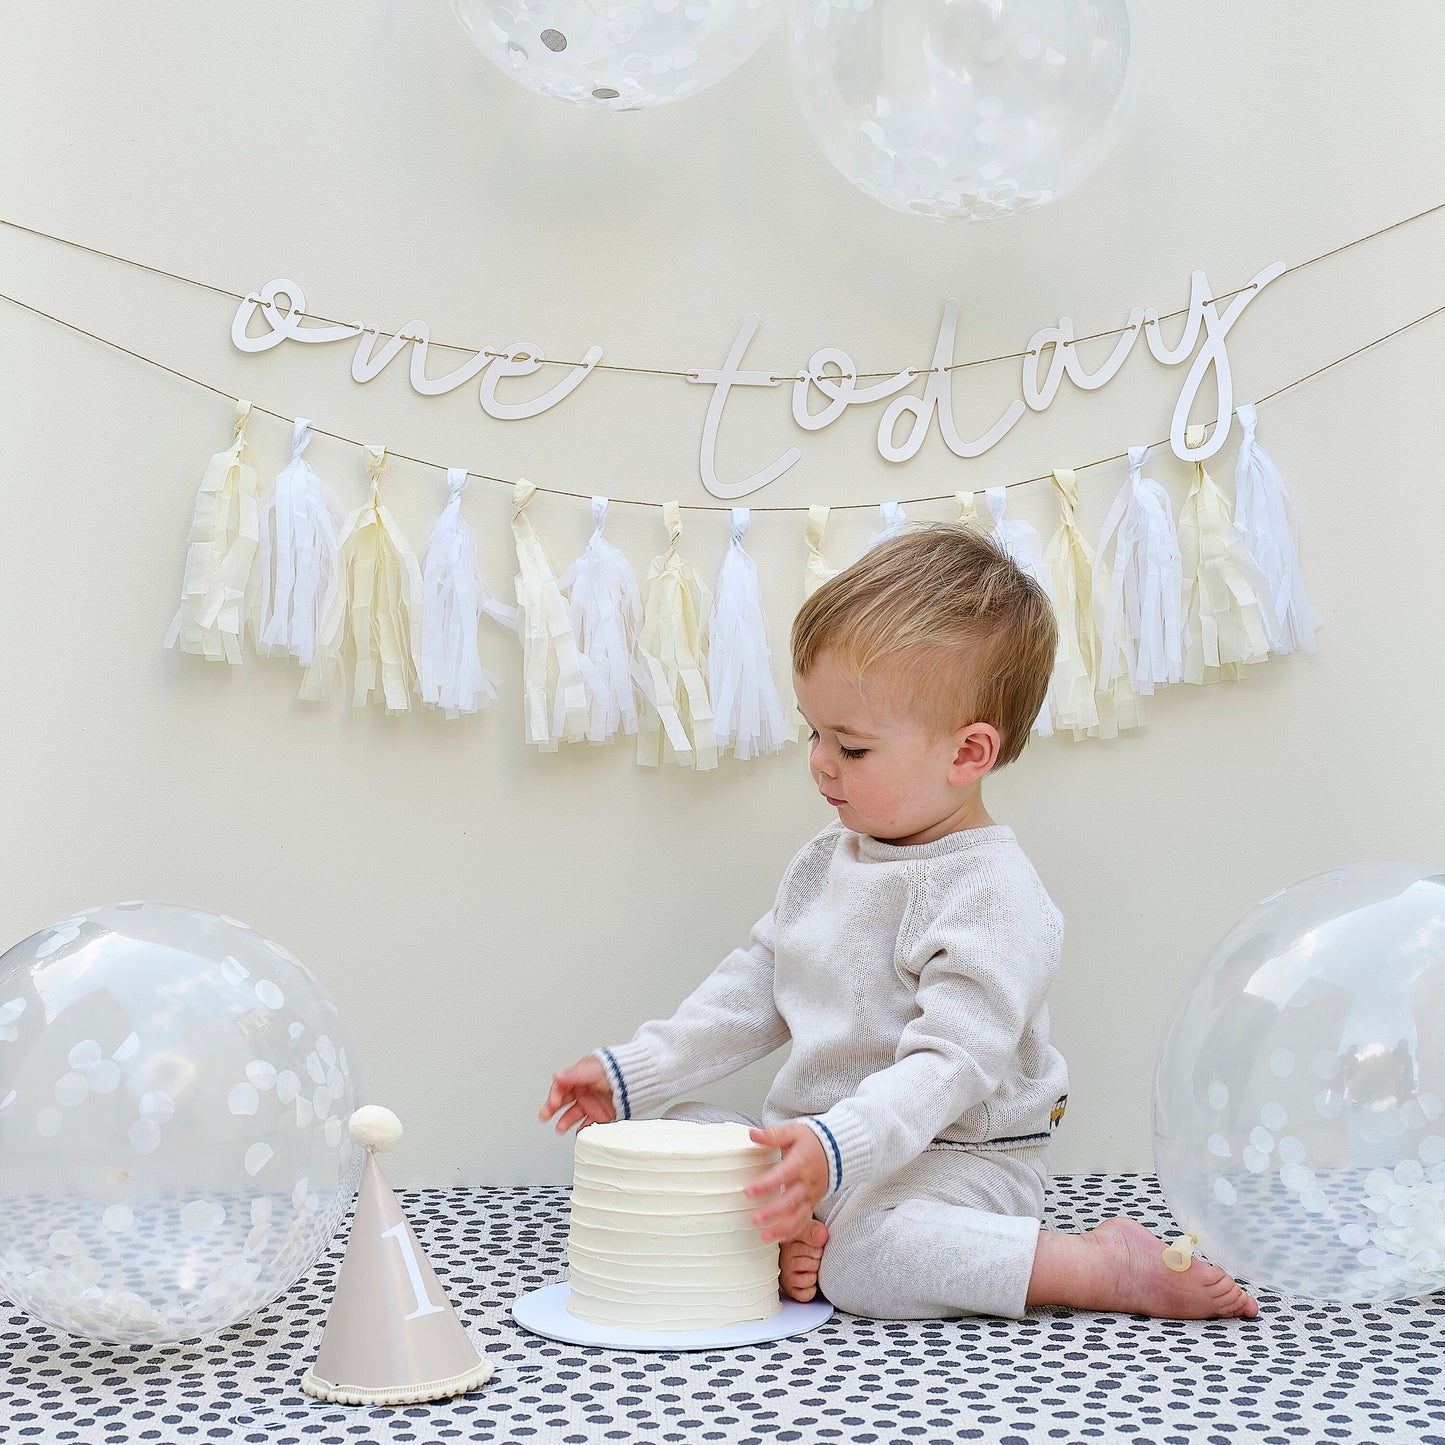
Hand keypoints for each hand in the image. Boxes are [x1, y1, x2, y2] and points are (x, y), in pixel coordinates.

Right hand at [539, 1054, 616, 1134]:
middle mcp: (583, 1091)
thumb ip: (575, 1074)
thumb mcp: (594, 1069)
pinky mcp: (601, 1114)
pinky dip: (583, 1130)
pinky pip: (589, 1124)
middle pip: (563, 1101)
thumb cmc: (617, 1068)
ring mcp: (591, 1103)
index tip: (551, 1103)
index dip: (554, 1095)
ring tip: (560, 1128)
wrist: (639, 1078)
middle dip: (552, 1109)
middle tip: (544, 1116)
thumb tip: (557, 1075)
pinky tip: (579, 1133)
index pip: (560, 1087)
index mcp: (579, 1077)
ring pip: (573, 1114)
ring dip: (565, 1121)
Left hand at [744, 1124, 829, 1243]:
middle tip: (755, 1219)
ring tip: (764, 1236)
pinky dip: (793, 1232)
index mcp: (801, 1162)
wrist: (838, 1149)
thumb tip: (753, 1134)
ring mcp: (811, 1195)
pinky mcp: (813, 1203)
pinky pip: (804, 1221)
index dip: (766, 1184)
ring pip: (798, 1216)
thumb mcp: (794, 1132)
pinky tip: (779, 1238)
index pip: (782, 1175)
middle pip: (790, 1201)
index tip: (749, 1191)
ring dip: (782, 1228)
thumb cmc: (812, 1140)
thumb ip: (773, 1135)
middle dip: (773, 1212)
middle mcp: (807, 1182)